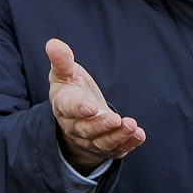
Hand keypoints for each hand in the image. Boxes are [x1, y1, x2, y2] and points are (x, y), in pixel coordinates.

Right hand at [47, 38, 144, 172]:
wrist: (78, 115)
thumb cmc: (71, 90)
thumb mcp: (64, 74)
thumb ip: (62, 61)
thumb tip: (53, 43)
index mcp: (63, 106)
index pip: (68, 108)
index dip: (79, 108)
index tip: (90, 107)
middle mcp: (76, 126)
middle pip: (86, 130)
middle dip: (101, 125)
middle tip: (115, 119)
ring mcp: (91, 139)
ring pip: (102, 142)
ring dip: (117, 136)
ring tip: (132, 126)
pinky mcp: (107, 146)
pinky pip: (117, 149)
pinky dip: (128, 144)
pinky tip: (139, 135)